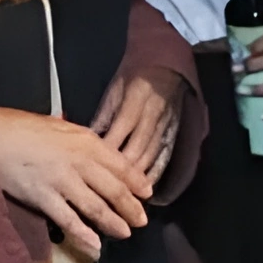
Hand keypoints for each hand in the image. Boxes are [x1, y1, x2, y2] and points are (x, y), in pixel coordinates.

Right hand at [0, 106, 152, 258]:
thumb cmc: (24, 129)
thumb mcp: (63, 129)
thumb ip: (84, 144)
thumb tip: (100, 156)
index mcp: (87, 142)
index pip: (121, 165)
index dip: (137, 181)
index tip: (148, 193)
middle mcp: (80, 162)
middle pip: (114, 189)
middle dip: (131, 207)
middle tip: (143, 220)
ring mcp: (62, 182)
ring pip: (96, 207)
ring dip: (114, 222)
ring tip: (126, 233)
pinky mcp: (43, 198)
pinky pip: (68, 220)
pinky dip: (84, 235)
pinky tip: (95, 246)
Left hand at [90, 64, 185, 186]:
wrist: (167, 65)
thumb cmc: (135, 75)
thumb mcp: (114, 90)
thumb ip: (103, 116)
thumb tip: (89, 141)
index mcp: (135, 103)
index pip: (118, 133)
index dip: (105, 154)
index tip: (89, 172)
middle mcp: (152, 117)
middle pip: (135, 151)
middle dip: (121, 175)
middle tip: (105, 192)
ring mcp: (165, 126)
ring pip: (150, 157)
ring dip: (136, 179)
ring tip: (123, 197)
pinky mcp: (173, 132)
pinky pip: (164, 156)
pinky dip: (154, 173)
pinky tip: (145, 187)